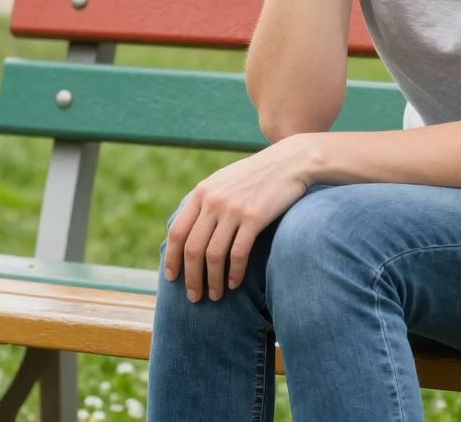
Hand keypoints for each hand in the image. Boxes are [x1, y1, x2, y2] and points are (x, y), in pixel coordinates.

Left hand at [164, 135, 318, 302]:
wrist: (289, 162)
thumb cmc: (256, 175)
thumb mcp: (223, 181)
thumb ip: (205, 201)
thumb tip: (188, 230)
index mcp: (201, 192)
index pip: (177, 231)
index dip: (171, 257)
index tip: (171, 277)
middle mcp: (213, 201)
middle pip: (192, 248)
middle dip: (190, 277)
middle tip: (193, 297)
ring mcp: (233, 209)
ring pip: (213, 255)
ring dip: (212, 281)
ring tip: (214, 296)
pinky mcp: (254, 218)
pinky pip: (238, 254)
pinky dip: (234, 273)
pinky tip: (234, 284)